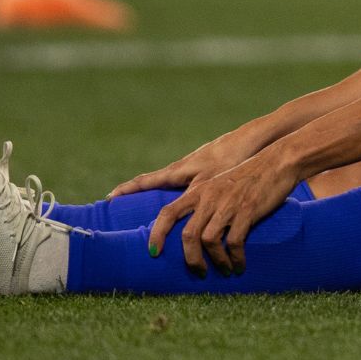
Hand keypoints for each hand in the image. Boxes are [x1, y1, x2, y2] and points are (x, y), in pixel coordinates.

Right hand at [107, 126, 259, 198]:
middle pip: (152, 183)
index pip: (143, 182)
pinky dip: (176, 194)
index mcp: (176, 171)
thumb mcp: (206, 183)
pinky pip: (184, 184)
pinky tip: (184, 203)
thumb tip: (169, 219)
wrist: (252, 140)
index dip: (126, 191)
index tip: (108, 200)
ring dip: (156, 196)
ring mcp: (193, 167)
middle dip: (135, 195)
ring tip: (148, 213)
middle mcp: (181, 168)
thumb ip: (188, 200)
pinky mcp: (207, 168)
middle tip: (120, 209)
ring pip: (168, 184)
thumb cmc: (229, 160)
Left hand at [147, 154, 297, 276]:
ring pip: (209, 241)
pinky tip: (239, 265)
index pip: (168, 212)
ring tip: (224, 269)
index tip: (154, 252)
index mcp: (200, 191)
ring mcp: (228, 204)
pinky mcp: (247, 211)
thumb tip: (199, 232)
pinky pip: (234, 243)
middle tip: (199, 272)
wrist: (277, 162)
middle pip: (188, 235)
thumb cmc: (251, 176)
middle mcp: (209, 197)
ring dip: (216, 261)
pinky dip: (235, 258)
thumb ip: (207, 202)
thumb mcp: (221, 185)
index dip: (157, 234)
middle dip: (191, 260)